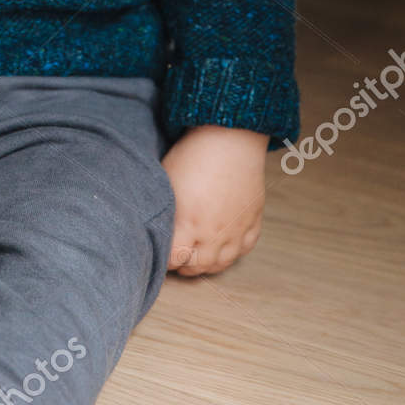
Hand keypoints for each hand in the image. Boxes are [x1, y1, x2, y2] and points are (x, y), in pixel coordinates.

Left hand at [160, 124, 267, 275]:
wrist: (230, 137)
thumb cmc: (192, 155)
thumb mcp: (165, 182)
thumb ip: (161, 211)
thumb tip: (151, 227)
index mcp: (188, 224)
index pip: (173, 260)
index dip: (163, 259)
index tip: (158, 251)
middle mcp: (214, 233)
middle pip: (197, 267)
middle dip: (183, 264)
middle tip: (175, 254)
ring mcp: (236, 229)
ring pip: (221, 263)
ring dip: (206, 263)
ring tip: (196, 254)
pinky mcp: (252, 220)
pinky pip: (244, 249)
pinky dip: (232, 253)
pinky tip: (222, 246)